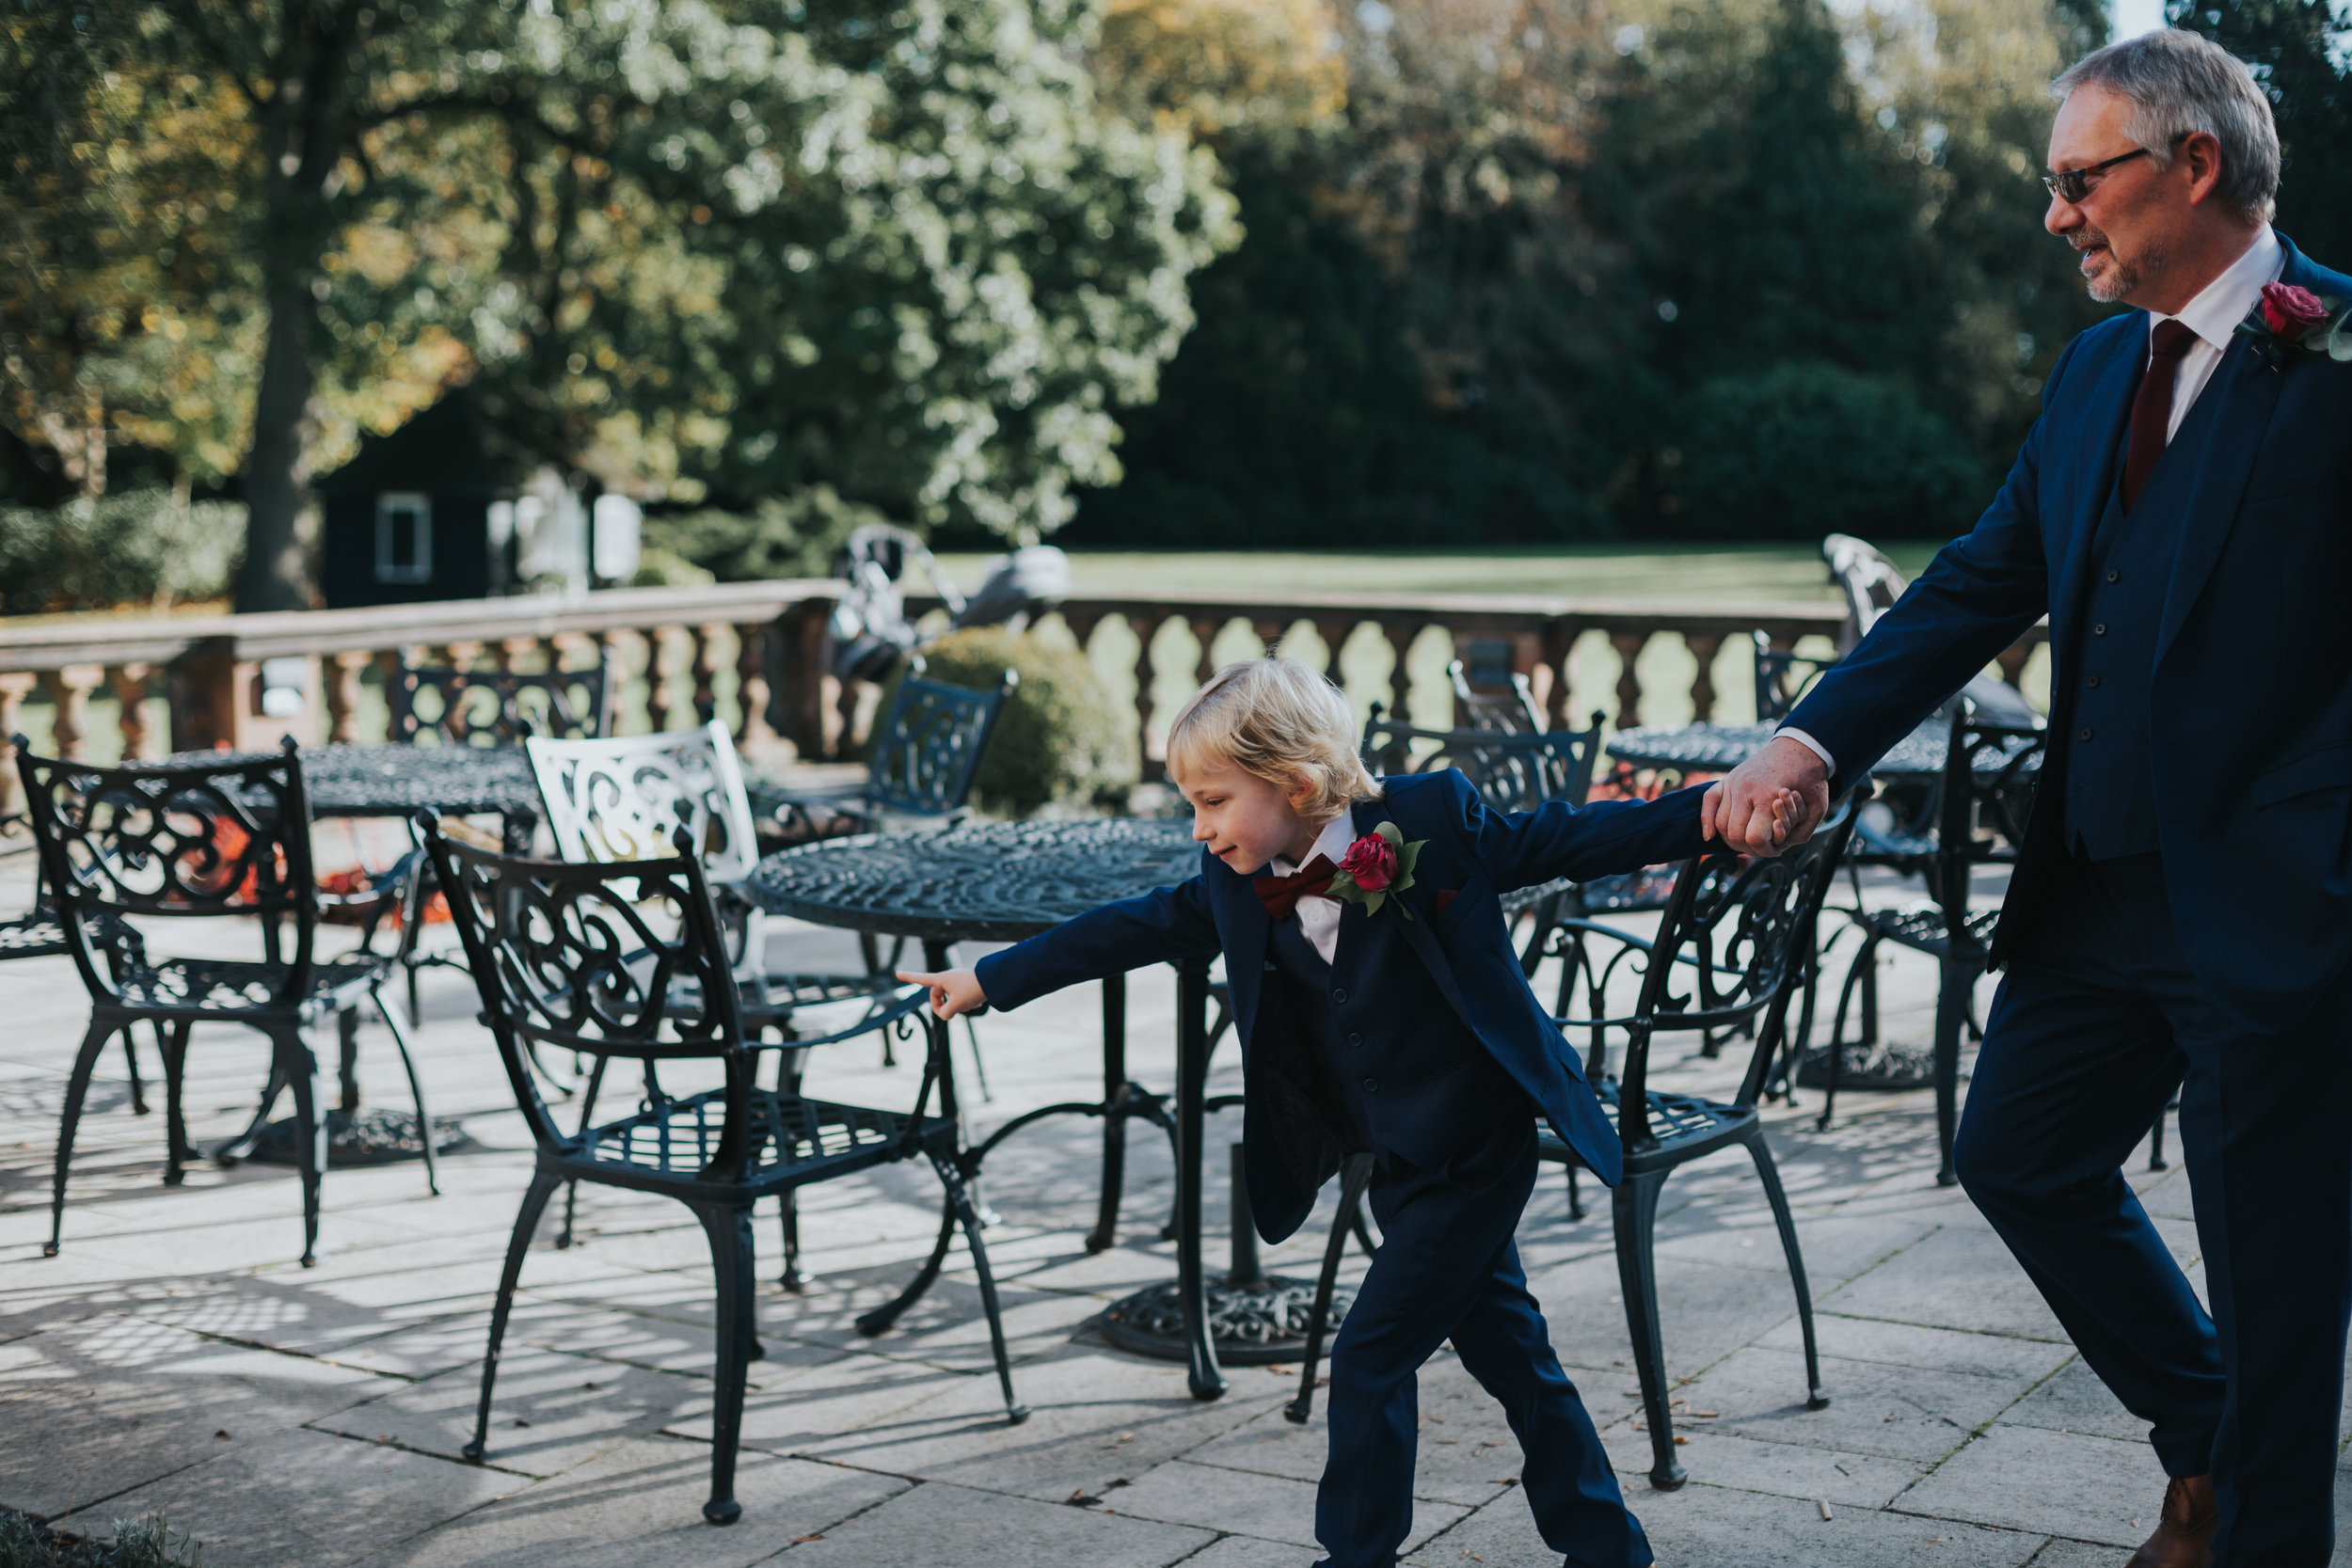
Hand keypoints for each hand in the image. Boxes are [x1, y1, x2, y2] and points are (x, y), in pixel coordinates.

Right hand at [899, 966, 987, 1018]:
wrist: (994, 982)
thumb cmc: (973, 989)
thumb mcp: (956, 1005)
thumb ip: (945, 1012)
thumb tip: (944, 1014)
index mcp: (942, 978)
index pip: (921, 979)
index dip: (909, 977)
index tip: (897, 973)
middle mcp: (948, 978)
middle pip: (937, 996)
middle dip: (944, 1005)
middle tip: (954, 1010)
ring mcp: (957, 981)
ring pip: (950, 999)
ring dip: (957, 1005)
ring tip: (970, 1002)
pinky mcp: (966, 985)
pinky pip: (960, 999)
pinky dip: (965, 1003)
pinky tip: (976, 1001)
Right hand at [1703, 736, 1830, 855]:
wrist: (1801, 748)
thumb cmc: (1811, 780)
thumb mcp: (1817, 808)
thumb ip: (1800, 833)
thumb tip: (1779, 847)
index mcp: (1767, 796)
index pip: (1753, 837)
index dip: (1764, 850)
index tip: (1774, 849)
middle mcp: (1745, 789)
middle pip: (1734, 834)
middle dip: (1748, 847)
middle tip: (1761, 847)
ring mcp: (1734, 782)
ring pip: (1720, 823)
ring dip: (1731, 838)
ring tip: (1747, 840)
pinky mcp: (1728, 778)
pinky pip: (1708, 801)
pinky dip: (1706, 820)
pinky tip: (1709, 836)